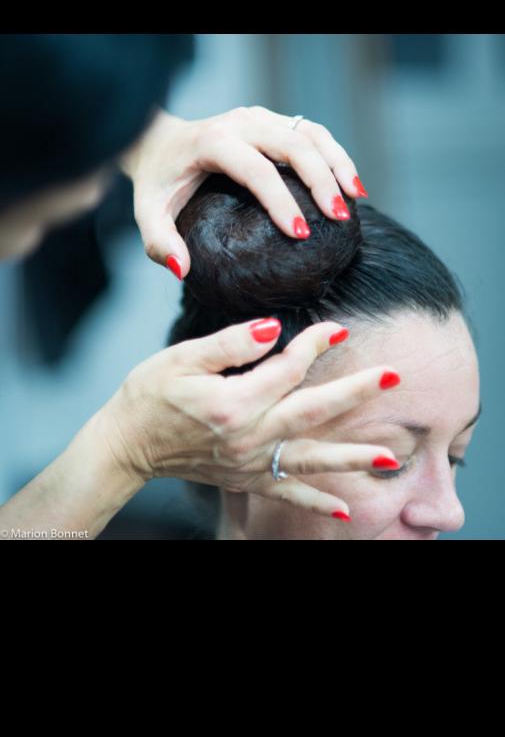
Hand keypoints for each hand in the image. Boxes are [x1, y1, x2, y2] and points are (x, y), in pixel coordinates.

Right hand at [102, 318, 399, 519]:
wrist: (126, 444)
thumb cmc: (149, 395)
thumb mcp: (181, 358)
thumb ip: (230, 343)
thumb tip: (274, 328)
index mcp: (234, 402)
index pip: (289, 367)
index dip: (317, 344)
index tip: (338, 328)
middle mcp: (249, 436)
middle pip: (314, 411)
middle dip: (357, 393)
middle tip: (395, 377)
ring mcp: (250, 461)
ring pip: (311, 457)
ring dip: (353, 456)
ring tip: (391, 456)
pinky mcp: (245, 478)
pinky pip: (287, 492)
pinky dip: (317, 502)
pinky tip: (345, 511)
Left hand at [120, 105, 368, 278]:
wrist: (157, 141)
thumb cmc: (157, 182)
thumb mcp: (147, 213)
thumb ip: (160, 242)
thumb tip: (182, 270)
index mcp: (212, 142)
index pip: (257, 170)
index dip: (282, 202)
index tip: (300, 235)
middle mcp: (240, 123)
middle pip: (294, 145)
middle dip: (322, 181)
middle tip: (339, 219)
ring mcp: (260, 118)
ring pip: (311, 133)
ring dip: (338, 163)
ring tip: (356, 199)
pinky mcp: (273, 120)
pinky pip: (313, 132)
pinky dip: (336, 155)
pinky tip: (350, 185)